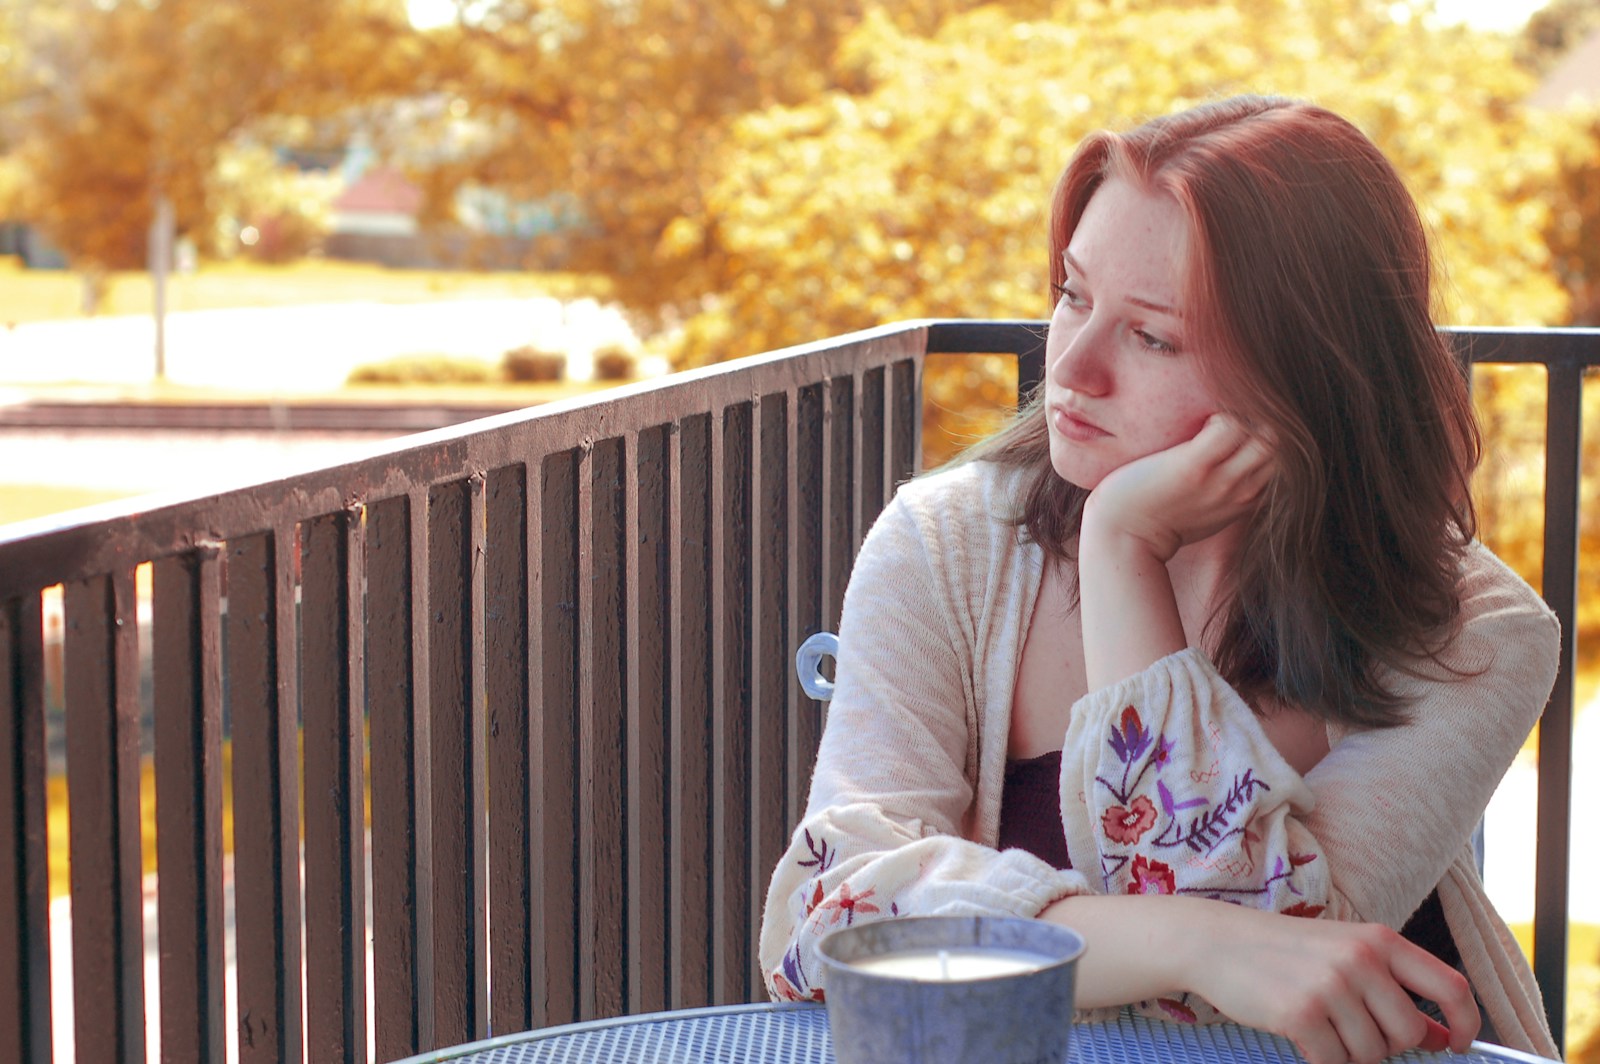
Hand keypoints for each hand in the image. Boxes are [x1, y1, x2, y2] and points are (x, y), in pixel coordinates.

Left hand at [1082, 413, 1274, 561]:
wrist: (1122, 539)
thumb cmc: (1156, 521)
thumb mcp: (1205, 512)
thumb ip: (1225, 491)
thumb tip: (1226, 466)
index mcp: (1246, 500)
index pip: (1283, 459)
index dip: (1267, 437)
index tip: (1242, 429)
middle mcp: (1240, 491)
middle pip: (1283, 445)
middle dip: (1265, 424)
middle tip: (1230, 419)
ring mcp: (1220, 480)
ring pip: (1267, 435)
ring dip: (1246, 417)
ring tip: (1214, 421)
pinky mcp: (1194, 467)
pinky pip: (1230, 426)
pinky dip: (1221, 414)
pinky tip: (1198, 424)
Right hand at [1187, 908, 1478, 1063]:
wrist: (1216, 942)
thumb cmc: (1284, 950)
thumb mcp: (1345, 955)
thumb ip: (1393, 989)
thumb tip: (1442, 1037)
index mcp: (1379, 940)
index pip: (1450, 986)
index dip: (1466, 1023)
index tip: (1457, 1042)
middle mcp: (1361, 959)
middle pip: (1409, 1033)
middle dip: (1386, 1045)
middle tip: (1351, 1029)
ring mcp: (1332, 986)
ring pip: (1372, 1053)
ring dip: (1349, 1052)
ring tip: (1320, 1024)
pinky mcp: (1302, 1013)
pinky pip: (1335, 1062)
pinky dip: (1321, 1058)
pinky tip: (1301, 1032)